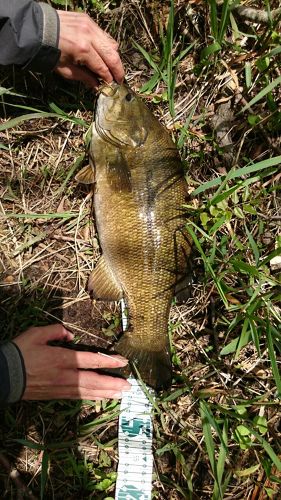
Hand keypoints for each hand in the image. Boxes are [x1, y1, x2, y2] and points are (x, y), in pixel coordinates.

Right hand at [13, 324, 130, 399]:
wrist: (4, 375)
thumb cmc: (20, 352)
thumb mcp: (36, 333)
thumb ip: (56, 331)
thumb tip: (70, 335)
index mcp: (62, 358)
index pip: (91, 359)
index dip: (109, 361)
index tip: (123, 362)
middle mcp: (65, 375)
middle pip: (94, 380)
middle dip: (113, 383)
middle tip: (129, 386)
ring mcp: (61, 387)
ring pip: (88, 391)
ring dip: (106, 393)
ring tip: (121, 394)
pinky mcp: (56, 395)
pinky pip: (78, 397)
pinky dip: (92, 397)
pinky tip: (100, 398)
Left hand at [55, 11, 124, 88]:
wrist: (38, 29)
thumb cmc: (49, 52)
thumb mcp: (65, 69)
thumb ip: (84, 78)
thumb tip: (97, 86)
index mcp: (83, 50)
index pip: (102, 67)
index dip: (109, 78)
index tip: (112, 86)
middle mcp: (90, 36)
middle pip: (112, 55)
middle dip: (118, 70)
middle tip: (120, 80)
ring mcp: (90, 26)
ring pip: (112, 44)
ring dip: (114, 58)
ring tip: (113, 68)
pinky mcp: (88, 20)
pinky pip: (104, 35)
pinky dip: (107, 46)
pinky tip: (105, 54)